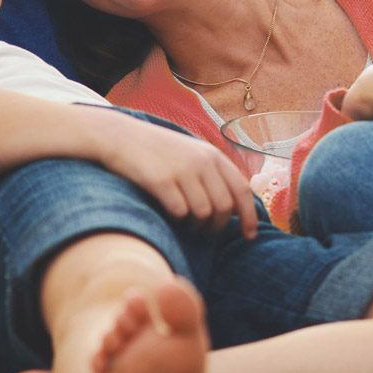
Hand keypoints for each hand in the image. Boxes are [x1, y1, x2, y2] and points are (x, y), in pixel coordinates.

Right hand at [98, 118, 258, 238]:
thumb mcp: (192, 153)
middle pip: (224, 207)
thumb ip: (214, 174)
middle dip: (218, 226)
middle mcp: (201, 161)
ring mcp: (181, 170)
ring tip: (190, 225)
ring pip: (204, 212)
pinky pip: (180, 212)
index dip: (250, 216)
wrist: (121, 137)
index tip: (249, 236)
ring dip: (198, 226)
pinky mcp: (160, 181)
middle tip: (207, 231)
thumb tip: (237, 206)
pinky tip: (173, 215)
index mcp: (213, 155)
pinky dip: (179, 220)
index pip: (242, 190)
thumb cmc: (159, 151)